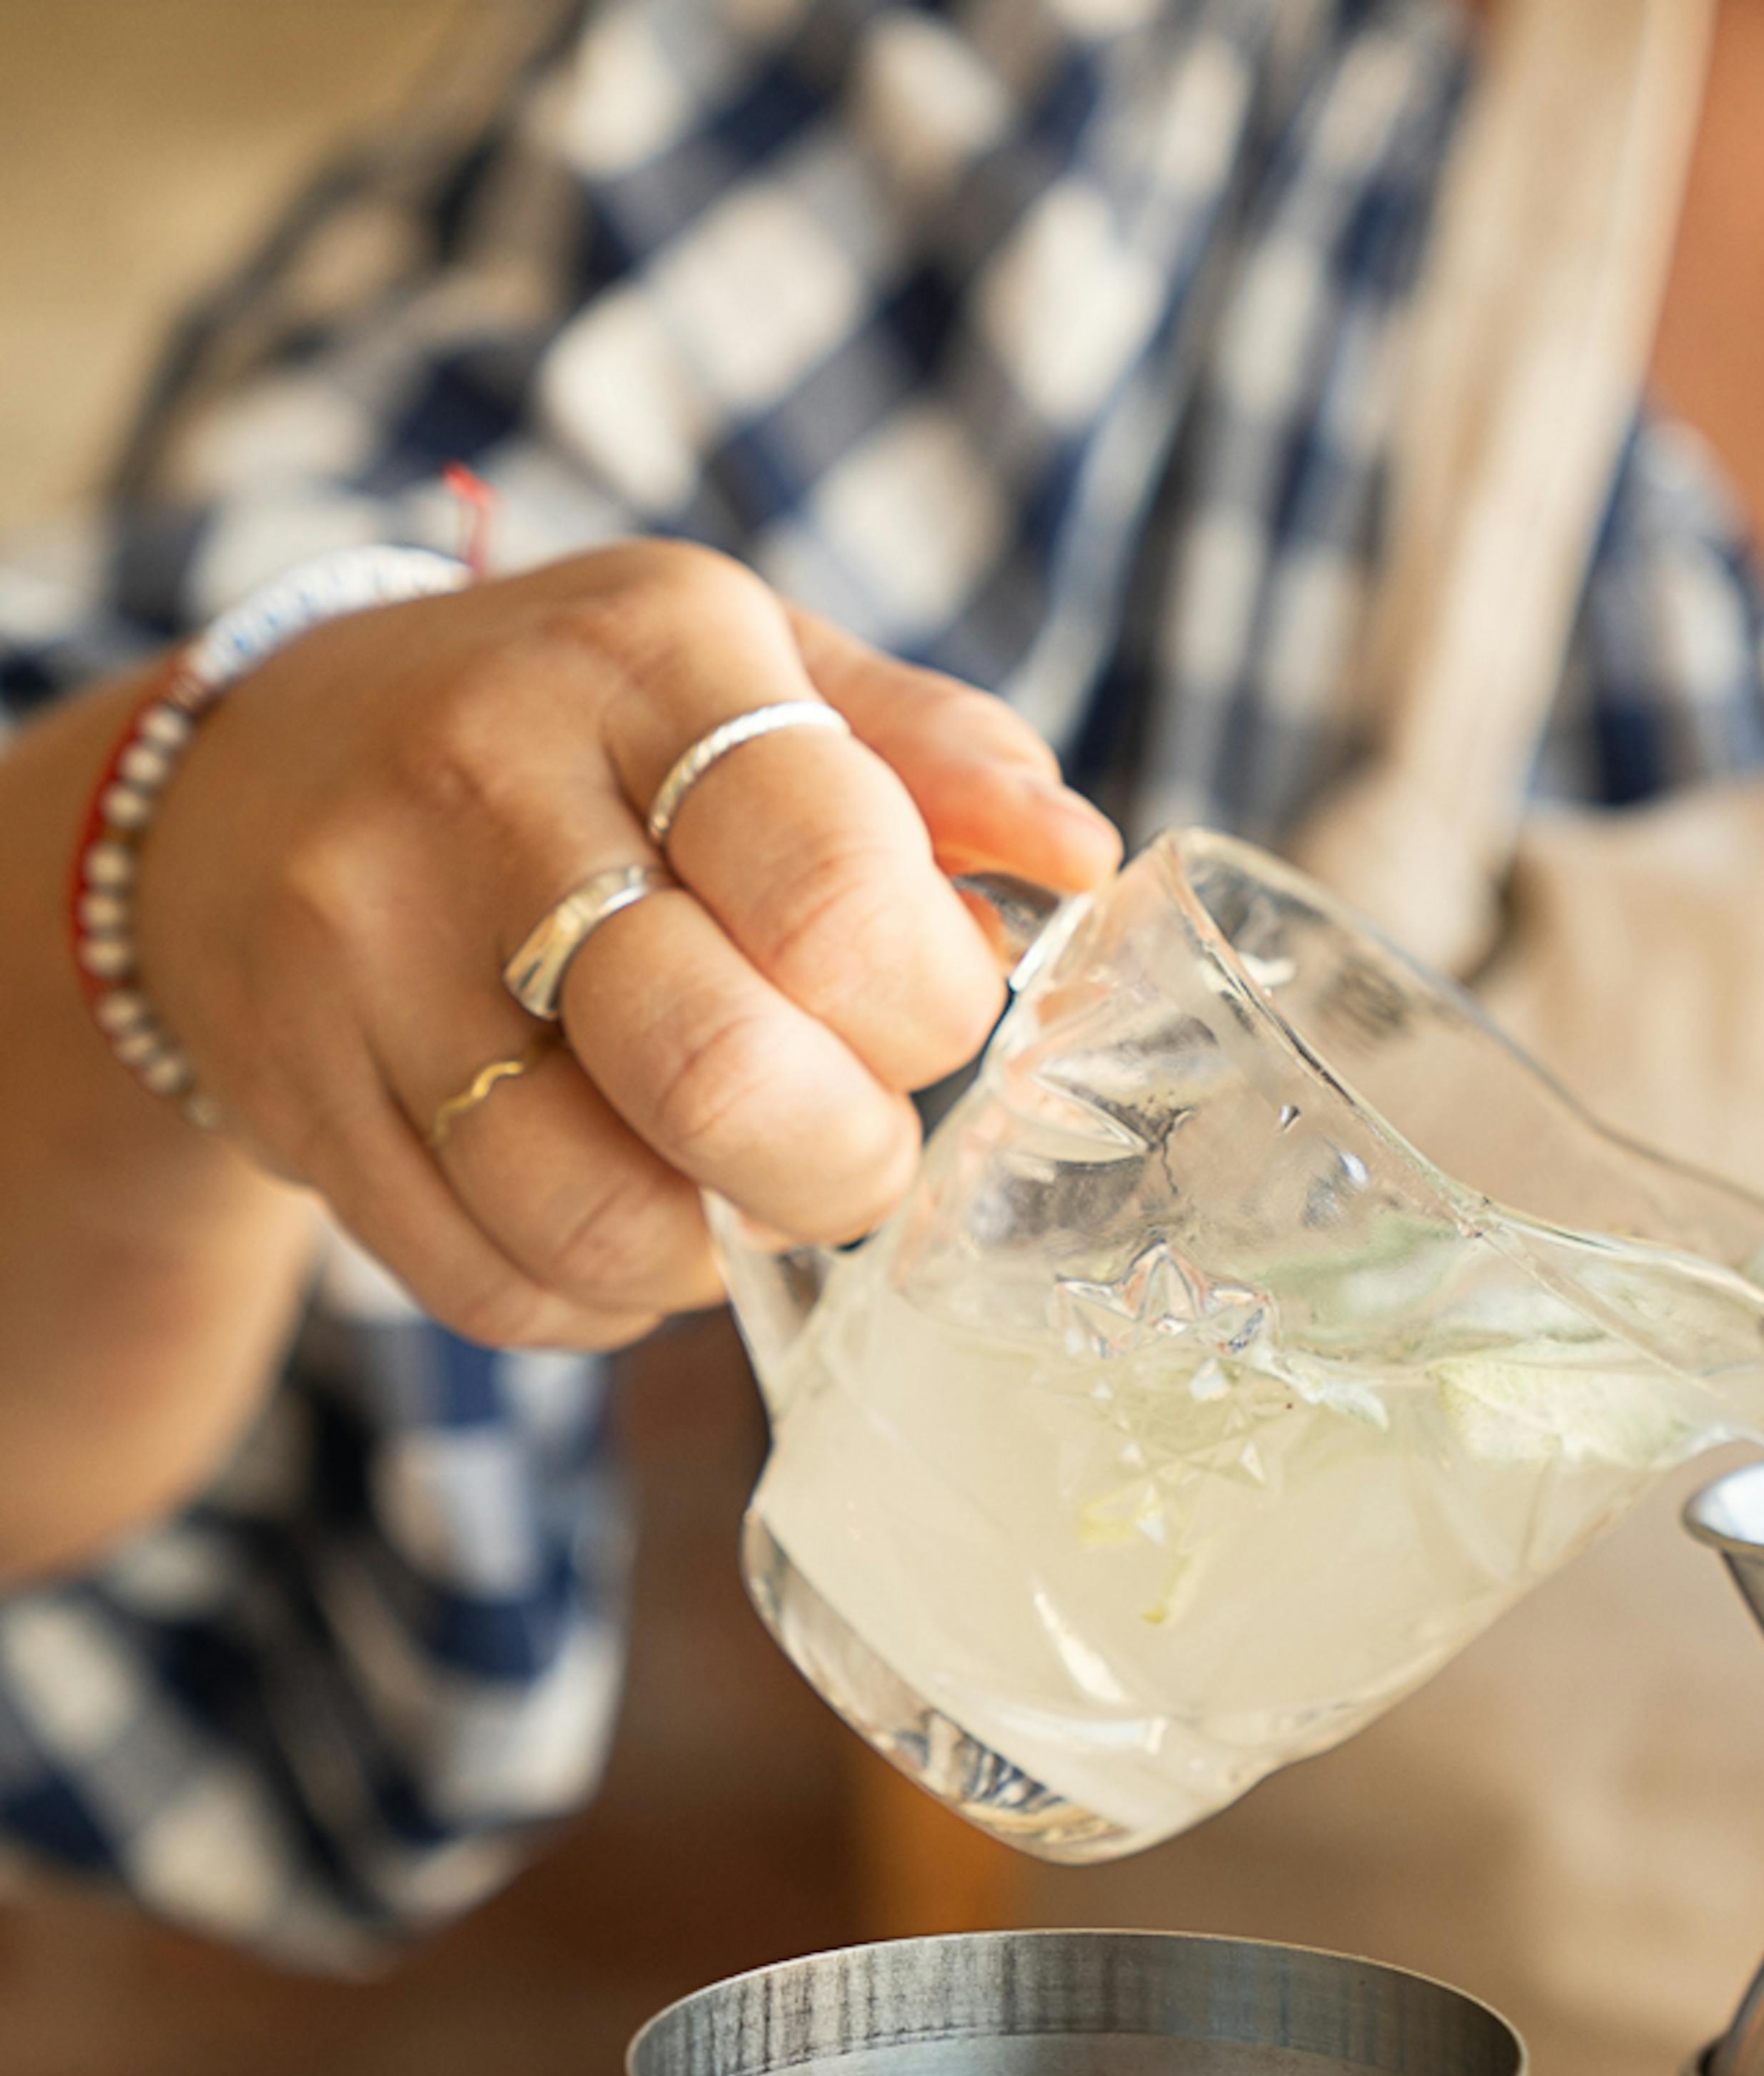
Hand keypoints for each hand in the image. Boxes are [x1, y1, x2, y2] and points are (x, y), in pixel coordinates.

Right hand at [132, 541, 1119, 1348]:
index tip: (912, 1014)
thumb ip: (930, 755)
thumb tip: (1081, 857)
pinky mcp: (293, 1085)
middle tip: (842, 1145)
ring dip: (710, 1250)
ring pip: (600, 1214)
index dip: (921, 1008)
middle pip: (718, 1073)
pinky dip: (594, 1294)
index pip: (835, 889)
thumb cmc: (572, 742)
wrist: (245, 782)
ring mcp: (362, 941)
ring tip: (720, 1182)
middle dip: (836, 1164)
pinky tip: (610, 1215)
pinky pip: (495, 1283)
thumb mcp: (748, 677)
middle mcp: (482, 780)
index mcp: (645, 656)